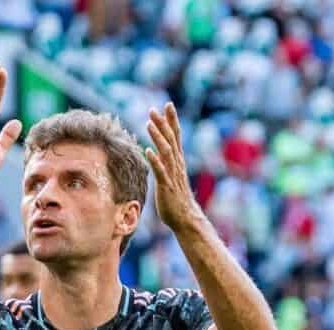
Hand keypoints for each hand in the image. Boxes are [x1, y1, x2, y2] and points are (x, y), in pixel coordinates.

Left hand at [146, 103, 202, 231]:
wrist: (186, 219)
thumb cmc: (176, 200)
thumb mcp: (170, 177)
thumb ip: (165, 164)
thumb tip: (157, 152)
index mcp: (178, 162)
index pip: (176, 137)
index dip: (172, 121)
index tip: (168, 105)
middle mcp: (177, 165)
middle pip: (171, 140)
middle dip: (163, 124)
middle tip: (154, 109)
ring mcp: (172, 175)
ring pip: (166, 152)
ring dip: (158, 137)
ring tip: (149, 124)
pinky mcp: (167, 186)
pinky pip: (160, 171)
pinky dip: (155, 160)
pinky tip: (148, 151)